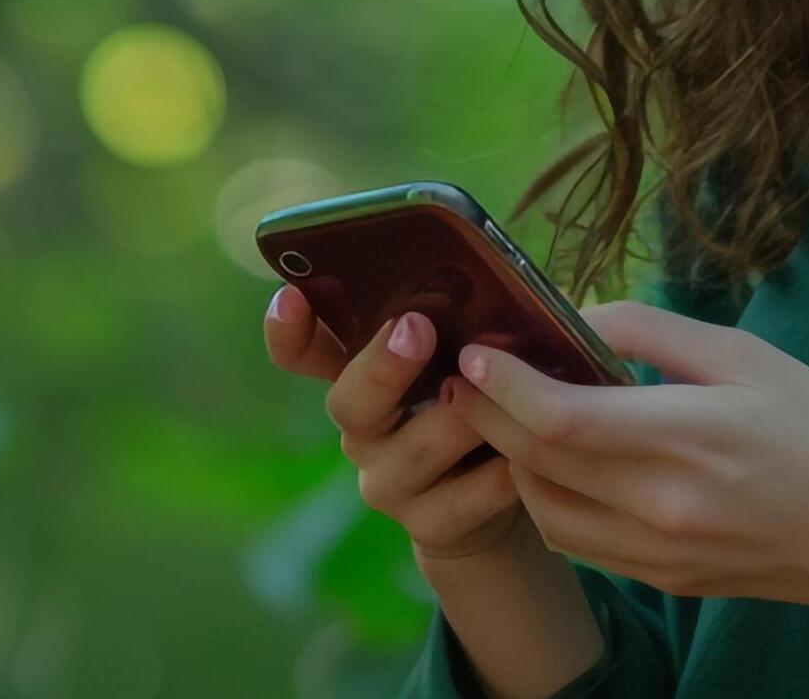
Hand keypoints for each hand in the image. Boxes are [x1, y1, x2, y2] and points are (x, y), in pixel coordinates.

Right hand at [263, 284, 541, 563]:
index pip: (302, 353)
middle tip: (417, 329)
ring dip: (456, 420)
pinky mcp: (426, 525)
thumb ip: (452, 327)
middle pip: (349, 403)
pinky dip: (494, 477)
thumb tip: (476, 283)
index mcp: (358, 376)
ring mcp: (386, 481)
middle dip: (383, 367)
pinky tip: (520, 457)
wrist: (496, 495)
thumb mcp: (458, 359)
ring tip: (497, 395)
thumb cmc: (476, 400)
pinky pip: (459, 502)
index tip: (291, 297)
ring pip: (413, 451)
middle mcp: (361, 429)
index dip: (288, 330)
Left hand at [443, 300, 808, 611]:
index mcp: (687, 439)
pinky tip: (560, 463)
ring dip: (513, 463)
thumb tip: (577, 316)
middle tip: (468, 375)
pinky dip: (551, 501)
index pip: (557, 418)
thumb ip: (652, 333)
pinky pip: (581, 543)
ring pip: (546, 512)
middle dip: (488, 416)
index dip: (501, 384)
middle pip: (536, 463)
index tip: (475, 351)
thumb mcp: (746, 355)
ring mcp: (662, 554)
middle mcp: (664, 507)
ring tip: (511, 417)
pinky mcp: (667, 581)